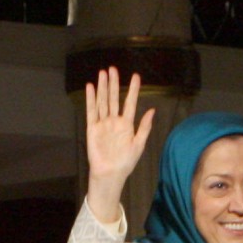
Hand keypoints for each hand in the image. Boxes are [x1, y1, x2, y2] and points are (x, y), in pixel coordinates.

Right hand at [80, 67, 154, 225]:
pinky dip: (90, 99)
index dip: (133, 89)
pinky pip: (91, 111)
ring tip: (102, 73)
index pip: (130, 102)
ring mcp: (103, 123)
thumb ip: (144, 127)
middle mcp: (114, 121)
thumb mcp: (139, 144)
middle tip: (113, 68)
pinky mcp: (92, 128)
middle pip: (114, 98)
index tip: (136, 76)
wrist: (111, 174)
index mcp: (127, 124)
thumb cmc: (126, 162)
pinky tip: (90, 87)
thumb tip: (152, 110)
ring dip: (102, 87)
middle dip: (114, 83)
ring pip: (102, 101)